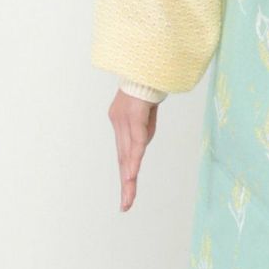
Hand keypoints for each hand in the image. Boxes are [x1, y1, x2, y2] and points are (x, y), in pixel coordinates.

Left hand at [109, 88, 158, 210]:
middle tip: (125, 205)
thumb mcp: (148, 112)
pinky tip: (133, 172)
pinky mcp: (134, 114)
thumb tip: (141, 147)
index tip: (127, 194)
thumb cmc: (150, 84)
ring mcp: (124, 118)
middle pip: (122, 157)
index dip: (125, 173)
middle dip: (125, 182)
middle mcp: (118, 122)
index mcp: (120, 122)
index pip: (123, 153)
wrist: (149, 63)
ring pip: (127, 152)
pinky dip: (134, 157)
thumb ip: (144, 129)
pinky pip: (136, 139)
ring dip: (128, 174)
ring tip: (128, 195)